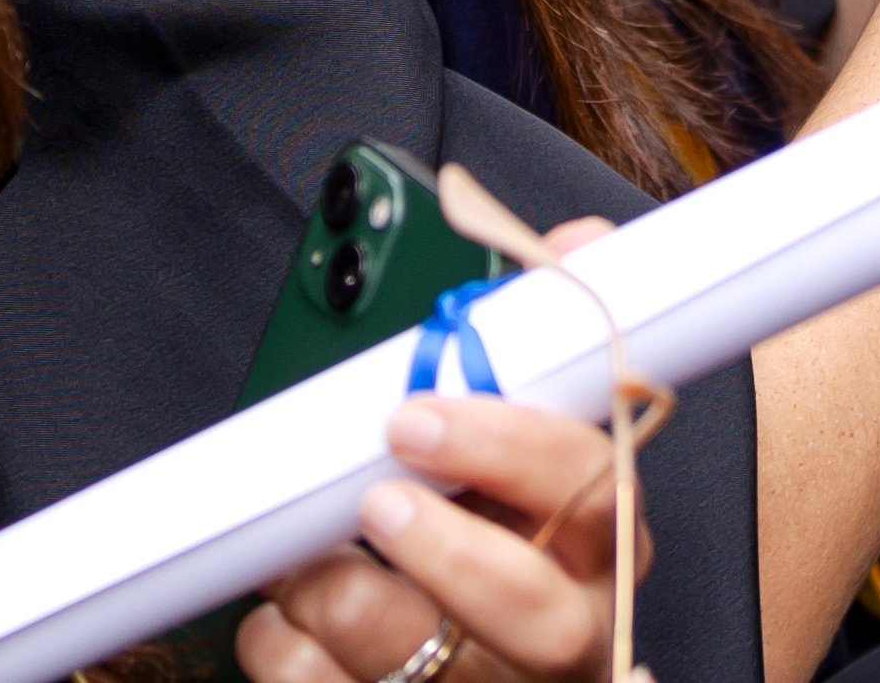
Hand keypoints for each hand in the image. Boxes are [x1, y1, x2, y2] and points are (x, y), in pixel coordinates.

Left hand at [239, 377, 641, 682]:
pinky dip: (287, 655)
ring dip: (334, 599)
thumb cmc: (498, 532)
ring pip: (419, 662)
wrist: (473, 657)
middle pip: (534, 616)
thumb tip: (581, 238)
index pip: (593, 491)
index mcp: (598, 542)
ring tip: (297, 557)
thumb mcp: (526, 439)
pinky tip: (281, 620)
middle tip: (371, 505)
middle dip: (439, 557)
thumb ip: (542, 339)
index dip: (505, 449)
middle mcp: (568, 628)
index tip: (414, 416)